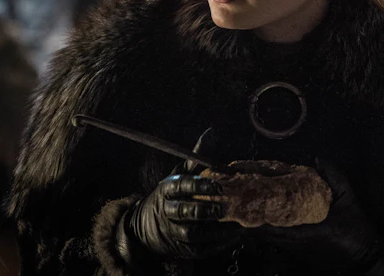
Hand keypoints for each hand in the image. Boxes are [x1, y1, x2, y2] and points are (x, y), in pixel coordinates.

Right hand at [118, 128, 242, 261]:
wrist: (147, 224)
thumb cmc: (173, 194)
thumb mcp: (181, 172)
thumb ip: (197, 157)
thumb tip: (212, 133)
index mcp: (167, 188)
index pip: (181, 185)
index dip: (198, 185)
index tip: (217, 184)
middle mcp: (167, 210)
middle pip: (184, 212)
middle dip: (205, 210)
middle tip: (226, 207)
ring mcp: (172, 231)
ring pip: (192, 233)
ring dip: (215, 231)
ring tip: (235, 225)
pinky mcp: (180, 249)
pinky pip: (198, 250)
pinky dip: (216, 245)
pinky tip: (232, 238)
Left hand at [250, 159, 378, 271]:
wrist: (365, 255)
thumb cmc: (356, 228)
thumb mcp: (349, 199)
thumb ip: (335, 178)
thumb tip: (318, 160)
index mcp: (312, 232)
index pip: (280, 229)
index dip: (262, 221)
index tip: (249, 208)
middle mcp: (301, 245)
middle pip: (270, 237)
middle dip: (255, 223)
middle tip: (242, 208)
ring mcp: (300, 252)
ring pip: (273, 241)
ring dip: (261, 229)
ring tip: (247, 213)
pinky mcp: (302, 255)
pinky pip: (281, 243)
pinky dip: (271, 233)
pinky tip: (264, 223)